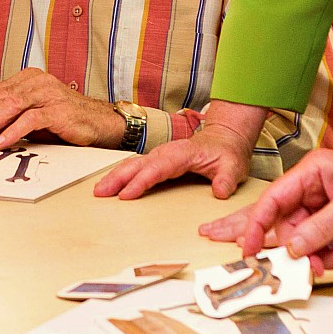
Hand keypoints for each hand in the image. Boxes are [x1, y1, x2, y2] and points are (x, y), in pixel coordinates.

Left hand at [0, 68, 123, 148]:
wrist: (99, 123)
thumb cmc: (65, 120)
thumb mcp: (33, 115)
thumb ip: (11, 116)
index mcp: (29, 78)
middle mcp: (38, 81)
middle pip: (1, 98)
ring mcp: (49, 94)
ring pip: (12, 106)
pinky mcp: (59, 110)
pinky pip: (30, 119)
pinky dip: (13, 131)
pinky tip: (1, 142)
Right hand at [93, 122, 252, 199]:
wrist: (226, 139)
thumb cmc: (228, 153)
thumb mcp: (234, 166)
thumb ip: (227, 178)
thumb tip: (220, 191)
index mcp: (183, 153)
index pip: (158, 168)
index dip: (142, 181)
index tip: (127, 194)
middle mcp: (168, 152)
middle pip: (139, 164)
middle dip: (119, 178)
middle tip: (101, 193)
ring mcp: (162, 156)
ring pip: (134, 164)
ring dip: (115, 176)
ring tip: (99, 191)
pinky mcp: (159, 161)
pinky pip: (137, 167)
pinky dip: (122, 175)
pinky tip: (111, 185)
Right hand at [201, 149, 332, 258]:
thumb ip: (319, 229)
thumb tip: (292, 248)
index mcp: (311, 172)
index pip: (272, 200)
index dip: (257, 226)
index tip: (249, 249)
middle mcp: (313, 191)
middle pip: (289, 228)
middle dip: (302, 251)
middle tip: (313, 267)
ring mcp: (325, 211)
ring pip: (307, 244)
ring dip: (326, 258)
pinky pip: (326, 250)